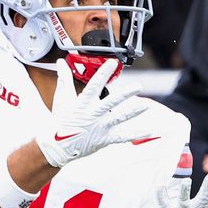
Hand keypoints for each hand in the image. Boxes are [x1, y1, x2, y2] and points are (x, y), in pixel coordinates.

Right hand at [35, 58, 149, 167]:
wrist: (57, 146)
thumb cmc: (60, 120)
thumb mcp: (61, 98)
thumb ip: (64, 78)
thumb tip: (61, 61)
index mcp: (82, 103)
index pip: (94, 85)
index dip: (103, 73)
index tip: (113, 62)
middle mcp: (93, 114)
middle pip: (111, 102)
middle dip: (125, 94)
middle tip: (138, 86)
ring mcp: (100, 127)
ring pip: (119, 118)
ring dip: (133, 112)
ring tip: (146, 105)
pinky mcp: (104, 139)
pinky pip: (122, 137)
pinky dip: (136, 134)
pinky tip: (149, 131)